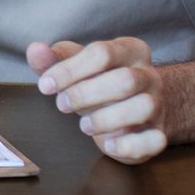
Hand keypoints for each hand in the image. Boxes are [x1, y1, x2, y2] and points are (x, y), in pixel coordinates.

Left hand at [27, 38, 168, 163]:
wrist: (136, 109)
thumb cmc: (101, 83)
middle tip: (62, 105)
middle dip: (86, 94)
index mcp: (129, 50)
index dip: (70, 70)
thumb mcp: (77, 67)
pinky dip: (129, 145)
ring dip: (107, 118)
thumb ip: (54, 59)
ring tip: (84, 126)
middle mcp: (148, 75)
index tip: (45, 85)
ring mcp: (158, 105)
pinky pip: (154, 140)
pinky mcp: (159, 134)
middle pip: (125, 80)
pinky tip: (107, 144)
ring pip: (143, 107)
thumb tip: (35, 50)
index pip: (102, 53)